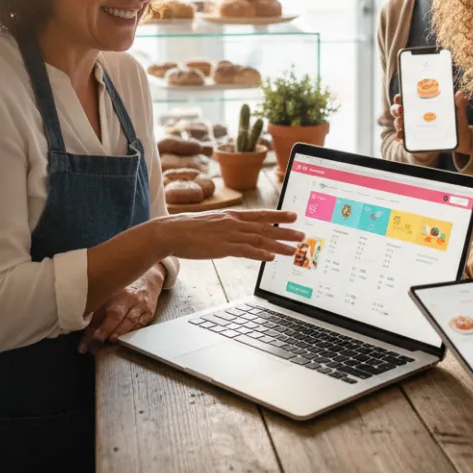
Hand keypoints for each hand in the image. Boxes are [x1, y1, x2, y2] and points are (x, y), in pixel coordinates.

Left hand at [80, 265, 164, 352]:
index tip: (83, 345)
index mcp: (111, 292)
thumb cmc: (124, 289)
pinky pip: (141, 323)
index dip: (89, 331)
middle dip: (103, 332)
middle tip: (94, 346)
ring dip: (119, 332)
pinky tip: (127, 338)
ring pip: (129, 321)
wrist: (148, 277)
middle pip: (114, 316)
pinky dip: (133, 331)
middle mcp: (125, 297)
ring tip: (111, 340)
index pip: (97, 314)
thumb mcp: (108, 294)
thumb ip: (96, 310)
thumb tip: (80, 326)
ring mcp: (138, 304)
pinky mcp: (148, 311)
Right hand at [143, 209, 304, 261]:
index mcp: (231, 216)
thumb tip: (236, 233)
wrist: (170, 231)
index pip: (260, 215)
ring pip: (259, 240)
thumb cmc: (187, 228)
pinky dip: (259, 254)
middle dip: (285, 231)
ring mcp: (228, 234)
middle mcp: (233, 223)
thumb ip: (226, 227)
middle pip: (264, 227)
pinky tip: (271, 258)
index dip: (278, 216)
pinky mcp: (222, 247)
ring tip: (293, 250)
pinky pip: (245, 251)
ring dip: (278, 245)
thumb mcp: (211, 223)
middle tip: (302, 234)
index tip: (293, 216)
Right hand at [390, 93, 472, 154]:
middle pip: (400, 109)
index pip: (408, 98)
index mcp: (424, 104)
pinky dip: (400, 136)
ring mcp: (415, 125)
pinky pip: (404, 136)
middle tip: (400, 110)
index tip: (399, 96)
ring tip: (401, 125)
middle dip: (396, 109)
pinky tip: (400, 137)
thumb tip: (460, 94)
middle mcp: (416, 114)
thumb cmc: (457, 121)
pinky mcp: (416, 137)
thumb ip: (459, 103)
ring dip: (397, 122)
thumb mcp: (458, 111)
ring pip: (400, 121)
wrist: (461, 138)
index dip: (401, 97)